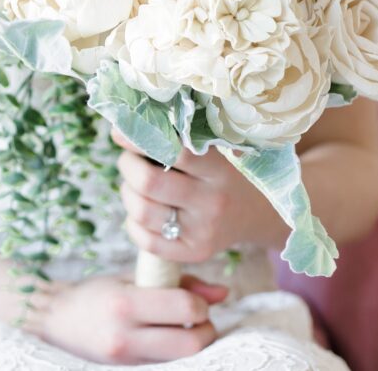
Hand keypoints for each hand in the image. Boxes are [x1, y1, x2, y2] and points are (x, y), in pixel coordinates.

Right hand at [32, 273, 227, 363]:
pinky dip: (177, 350)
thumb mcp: (131, 278)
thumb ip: (176, 283)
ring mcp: (127, 357)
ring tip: (184, 327)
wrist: (57, 320)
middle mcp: (125, 335)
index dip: (201, 304)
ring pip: (184, 357)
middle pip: (192, 342)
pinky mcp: (129, 368)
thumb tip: (222, 293)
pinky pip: (168, 362)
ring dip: (195, 342)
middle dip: (206, 329)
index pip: (185, 308)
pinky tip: (167, 337)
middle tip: (199, 318)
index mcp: (124, 303)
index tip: (196, 299)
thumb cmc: (94, 293)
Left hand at [113, 128, 285, 262]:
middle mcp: (212, 202)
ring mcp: (202, 232)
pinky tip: (144, 209)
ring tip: (135, 184)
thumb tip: (126, 125)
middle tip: (128, 159)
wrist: (255, 214)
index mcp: (219, 170)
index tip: (121, 132)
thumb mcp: (215, 152)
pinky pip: (144, 239)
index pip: (175, 150)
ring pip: (141, 211)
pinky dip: (132, 221)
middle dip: (127, 166)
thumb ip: (179, 140)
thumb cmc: (223, 173)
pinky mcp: (192, 253)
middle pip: (149, 182)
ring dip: (127, 191)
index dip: (141, 138)